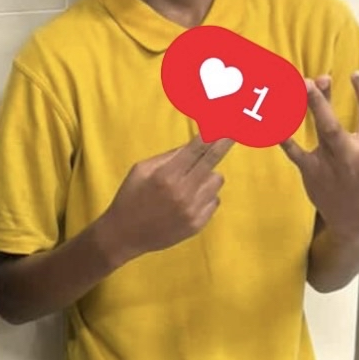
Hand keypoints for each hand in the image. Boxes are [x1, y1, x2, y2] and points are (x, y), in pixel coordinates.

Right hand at [99, 135, 233, 264]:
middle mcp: (183, 192)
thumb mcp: (141, 170)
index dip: (214, 134)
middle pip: (213, 162)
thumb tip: (196, 143)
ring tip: (190, 183)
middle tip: (234, 133)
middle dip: (224, 144)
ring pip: (216, 180)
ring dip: (207, 176)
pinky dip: (205, 196)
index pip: (197, 149)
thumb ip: (168, 156)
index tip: (226, 124)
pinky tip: (187, 202)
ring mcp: (192, 210)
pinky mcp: (198, 224)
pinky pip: (214, 200)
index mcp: (166, 175)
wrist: (124, 235)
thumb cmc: (130, 197)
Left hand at [282, 74, 358, 240]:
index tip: (354, 74)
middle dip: (322, 102)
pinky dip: (286, 140)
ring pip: (317, 133)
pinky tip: (275, 124)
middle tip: (311, 80)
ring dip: (306, 111)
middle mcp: (350, 154)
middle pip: (334, 125)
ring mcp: (329, 164)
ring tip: (295, 89)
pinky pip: (296, 154)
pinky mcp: (312, 172)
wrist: (356, 220)